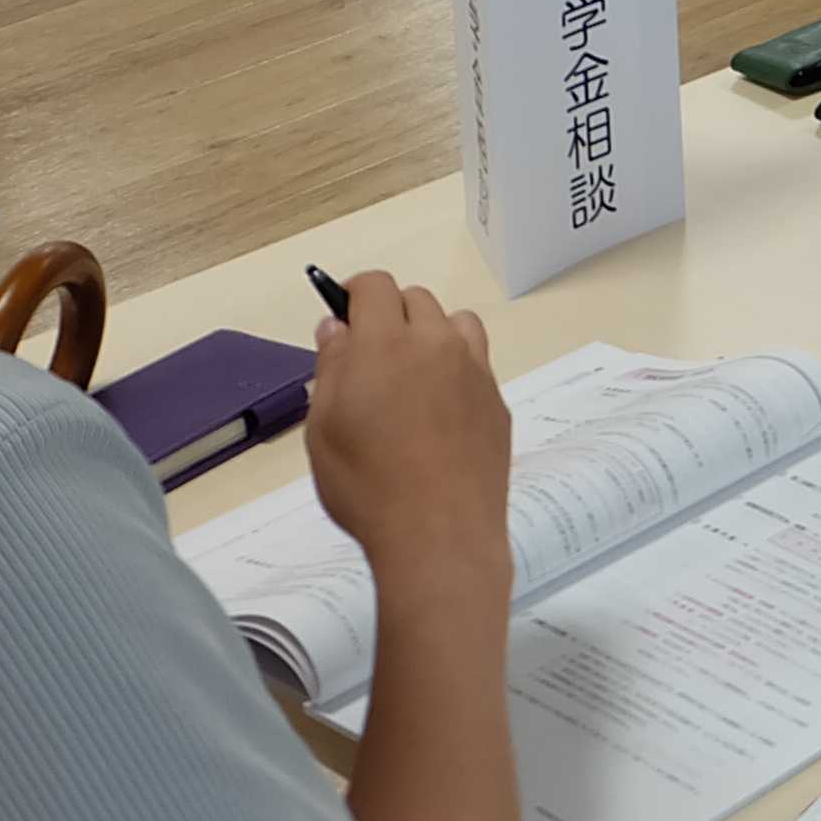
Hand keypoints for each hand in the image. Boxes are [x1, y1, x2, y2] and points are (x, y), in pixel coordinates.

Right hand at [305, 274, 513, 605]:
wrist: (439, 534)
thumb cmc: (366, 485)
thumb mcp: (323, 429)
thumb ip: (331, 367)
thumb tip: (336, 326)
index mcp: (387, 343)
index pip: (376, 286)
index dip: (355, 294)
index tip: (344, 317)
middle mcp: (437, 344)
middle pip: (416, 299)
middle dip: (390, 316)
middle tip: (370, 360)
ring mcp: (475, 370)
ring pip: (455, 323)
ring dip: (431, 335)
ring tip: (410, 379)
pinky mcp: (497, 401)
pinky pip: (476, 364)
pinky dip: (456, 370)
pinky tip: (439, 414)